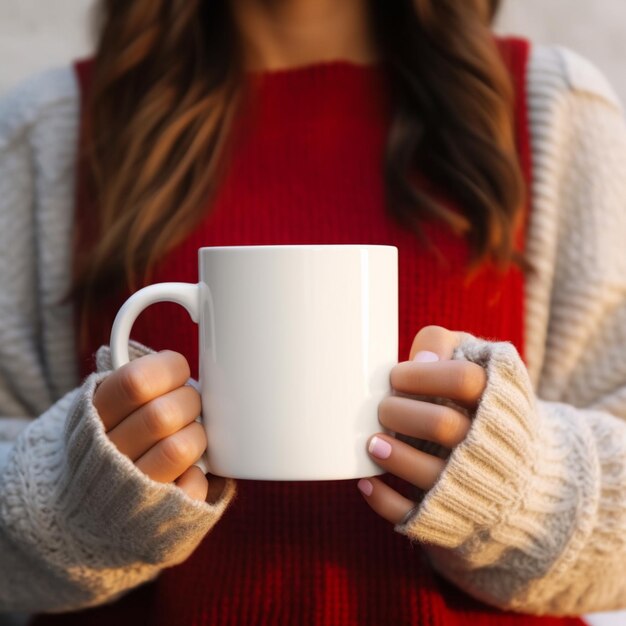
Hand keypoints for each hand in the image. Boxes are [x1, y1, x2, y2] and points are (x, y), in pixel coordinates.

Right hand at [93, 350, 221, 502]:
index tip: (179, 371)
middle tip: (190, 405)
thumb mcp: (106, 404)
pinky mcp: (156, 517)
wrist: (81, 510)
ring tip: (190, 435)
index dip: (170, 370)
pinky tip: (187, 470)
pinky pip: (194, 485)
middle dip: (190, 402)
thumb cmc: (112, 440)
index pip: (135, 382)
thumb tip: (192, 317)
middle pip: (163, 415)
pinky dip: (200, 474)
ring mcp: (132, 489)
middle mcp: (108, 454)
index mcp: (95, 417)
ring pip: (181, 448)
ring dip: (197, 436)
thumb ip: (135, 374)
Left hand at [357, 325, 486, 523]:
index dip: (422, 374)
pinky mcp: (453, 516)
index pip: (463, 378)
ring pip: (431, 475)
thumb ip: (447, 345)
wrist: (521, 469)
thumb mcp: (475, 362)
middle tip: (383, 408)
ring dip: (394, 456)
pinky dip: (385, 500)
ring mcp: (473, 484)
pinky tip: (365, 481)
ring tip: (372, 442)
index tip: (397, 375)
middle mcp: (490, 443)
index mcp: (498, 400)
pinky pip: (415, 516)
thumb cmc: (480, 402)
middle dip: (401, 413)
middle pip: (443, 424)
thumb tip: (420, 359)